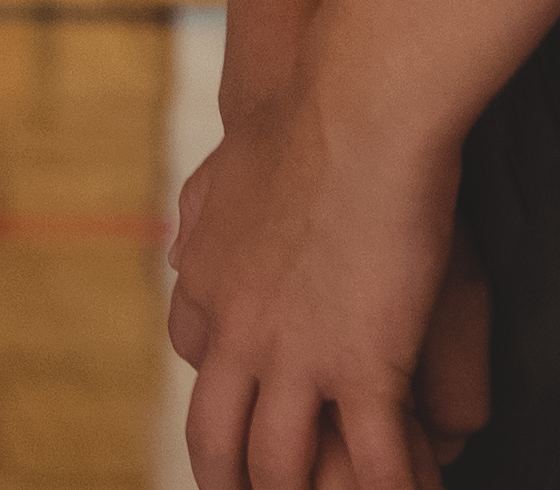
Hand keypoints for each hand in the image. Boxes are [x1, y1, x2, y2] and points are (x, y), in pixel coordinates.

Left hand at [165, 61, 460, 489]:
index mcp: (208, 285)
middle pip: (220, 441)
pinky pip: (375, 462)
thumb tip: (184, 243)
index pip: (199, 362)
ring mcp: (293, 357)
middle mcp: (237, 334)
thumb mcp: (224, 174)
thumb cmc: (302, 124)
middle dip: (237, 482)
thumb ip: (203, 218)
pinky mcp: (361, 366)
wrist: (348, 107)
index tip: (246, 415)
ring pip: (284, 468)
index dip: (224, 396)